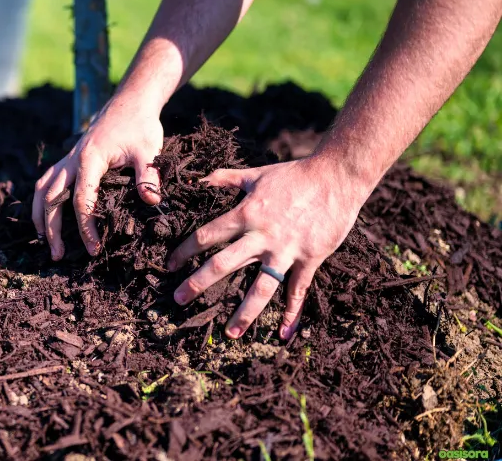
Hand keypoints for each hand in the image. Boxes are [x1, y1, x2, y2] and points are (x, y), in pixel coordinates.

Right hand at [32, 92, 163, 260]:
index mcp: (89, 160)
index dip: (85, 227)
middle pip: (51, 198)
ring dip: (40, 216)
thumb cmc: (140, 126)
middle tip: (58, 256)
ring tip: (43, 241)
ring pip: (42, 189)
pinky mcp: (69, 158)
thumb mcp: (149, 150)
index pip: (81, 200)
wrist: (130, 102)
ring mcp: (68, 158)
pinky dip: (42, 200)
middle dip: (52, 229)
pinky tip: (45, 216)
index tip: (94, 248)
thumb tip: (151, 201)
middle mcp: (72, 160)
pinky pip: (47, 180)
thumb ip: (149, 176)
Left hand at [166, 155, 371, 339]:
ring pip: (261, 287)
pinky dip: (292, 313)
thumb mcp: (255, 174)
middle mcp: (262, 236)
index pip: (206, 236)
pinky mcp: (310, 259)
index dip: (185, 251)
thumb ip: (225, 178)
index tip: (170, 265)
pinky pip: (298, 290)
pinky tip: (284, 333)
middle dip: (198, 283)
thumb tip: (199, 180)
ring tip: (231, 333)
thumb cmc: (294, 175)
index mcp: (246, 214)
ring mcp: (286, 250)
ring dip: (245, 312)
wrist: (336, 177)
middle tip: (179, 300)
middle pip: (223, 264)